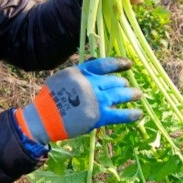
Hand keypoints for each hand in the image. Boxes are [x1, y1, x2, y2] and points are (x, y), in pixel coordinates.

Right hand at [15, 57, 141, 144]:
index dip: (118, 63)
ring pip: (120, 94)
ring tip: (138, 94)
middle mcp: (91, 84)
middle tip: (126, 84)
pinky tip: (139, 113)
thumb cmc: (49, 99)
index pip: (104, 64)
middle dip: (122, 83)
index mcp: (81, 72)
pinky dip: (131, 114)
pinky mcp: (99, 116)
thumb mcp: (62, 78)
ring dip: (131, 94)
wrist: (44, 119)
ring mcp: (96, 100)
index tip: (128, 64)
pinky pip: (120, 115)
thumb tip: (92, 68)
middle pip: (113, 81)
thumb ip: (78, 73)